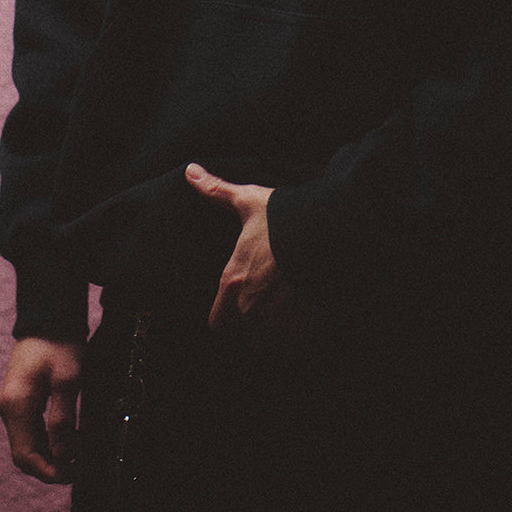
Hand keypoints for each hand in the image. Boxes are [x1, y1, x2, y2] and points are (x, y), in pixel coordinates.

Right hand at [0, 336, 82, 483]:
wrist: (49, 314)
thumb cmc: (60, 342)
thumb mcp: (68, 379)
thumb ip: (62, 419)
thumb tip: (62, 454)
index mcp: (16, 405)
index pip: (24, 454)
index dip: (47, 470)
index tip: (71, 474)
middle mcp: (8, 407)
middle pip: (24, 451)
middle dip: (50, 464)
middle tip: (79, 466)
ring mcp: (12, 403)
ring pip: (28, 441)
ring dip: (51, 452)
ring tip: (79, 452)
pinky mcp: (20, 398)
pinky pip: (31, 428)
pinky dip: (48, 438)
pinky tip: (69, 436)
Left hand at [185, 162, 302, 335]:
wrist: (322, 225)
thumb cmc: (279, 214)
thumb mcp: (246, 200)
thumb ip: (216, 191)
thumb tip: (189, 170)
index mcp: (232, 282)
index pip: (217, 323)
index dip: (225, 317)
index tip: (237, 305)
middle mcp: (251, 306)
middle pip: (244, 337)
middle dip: (253, 327)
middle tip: (265, 308)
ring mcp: (279, 315)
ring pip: (271, 341)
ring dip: (277, 332)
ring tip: (287, 313)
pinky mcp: (305, 318)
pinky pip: (299, 337)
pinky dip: (303, 329)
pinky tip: (308, 312)